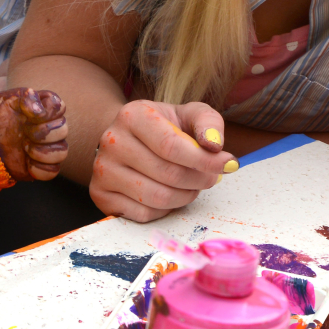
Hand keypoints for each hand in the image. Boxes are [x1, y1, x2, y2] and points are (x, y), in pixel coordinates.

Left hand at [0, 88, 68, 181]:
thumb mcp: (6, 99)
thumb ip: (25, 97)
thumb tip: (39, 110)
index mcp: (45, 110)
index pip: (60, 107)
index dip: (47, 112)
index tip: (30, 115)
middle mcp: (51, 129)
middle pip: (63, 129)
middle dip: (42, 132)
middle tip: (25, 132)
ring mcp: (49, 148)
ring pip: (62, 151)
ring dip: (42, 151)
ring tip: (25, 148)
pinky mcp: (44, 166)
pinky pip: (53, 171)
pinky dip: (39, 168)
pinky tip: (26, 162)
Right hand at [90, 100, 236, 221]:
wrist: (130, 137)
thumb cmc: (166, 126)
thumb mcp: (190, 114)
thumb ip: (208, 124)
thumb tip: (214, 146)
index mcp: (132, 115)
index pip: (171, 146)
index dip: (203, 160)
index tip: (227, 164)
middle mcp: (112, 141)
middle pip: (167, 174)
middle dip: (199, 180)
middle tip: (211, 177)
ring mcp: (102, 170)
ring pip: (157, 198)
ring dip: (185, 196)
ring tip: (193, 185)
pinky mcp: (101, 194)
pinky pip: (144, 214)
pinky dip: (166, 210)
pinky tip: (171, 194)